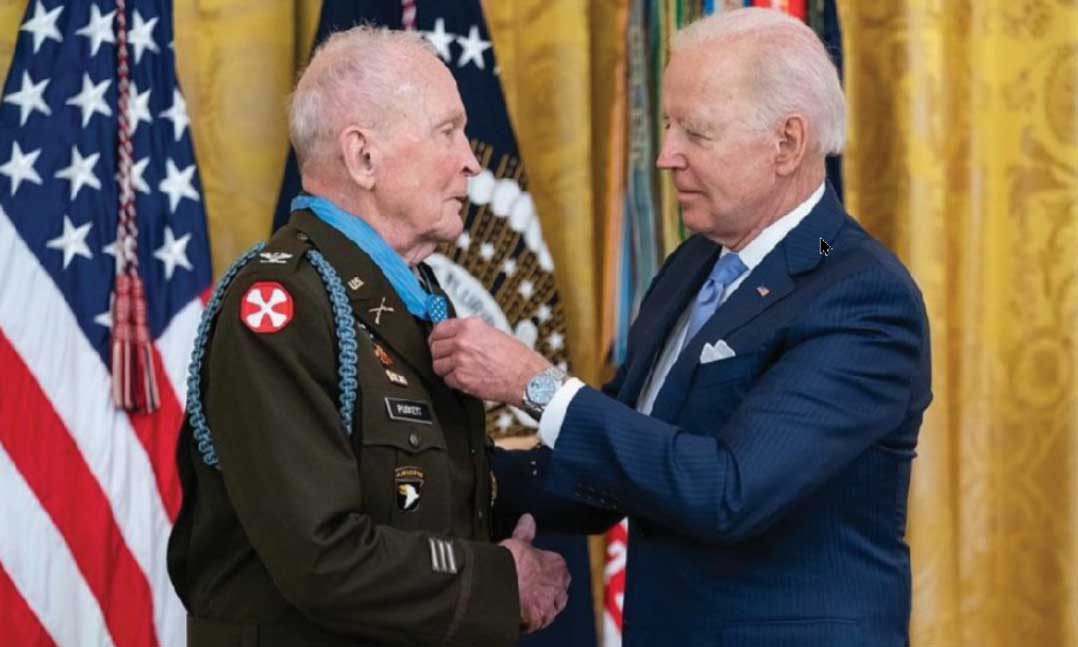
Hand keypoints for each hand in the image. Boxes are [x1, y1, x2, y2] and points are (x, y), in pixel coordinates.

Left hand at [430, 317, 551, 404]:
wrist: (527, 377)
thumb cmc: (516, 357)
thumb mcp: (492, 333)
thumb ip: (471, 333)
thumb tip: (455, 336)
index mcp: (470, 326)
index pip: (439, 328)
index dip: (436, 336)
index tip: (436, 341)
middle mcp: (463, 341)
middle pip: (435, 347)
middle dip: (440, 354)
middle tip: (447, 358)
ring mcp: (460, 361)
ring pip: (438, 365)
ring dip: (445, 368)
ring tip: (458, 369)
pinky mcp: (462, 379)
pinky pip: (447, 380)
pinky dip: (454, 381)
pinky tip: (466, 378)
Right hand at [499, 514, 569, 633]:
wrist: (502, 589)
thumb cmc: (512, 564)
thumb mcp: (518, 543)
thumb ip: (525, 532)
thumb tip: (528, 519)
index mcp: (557, 565)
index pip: (555, 566)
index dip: (540, 568)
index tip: (529, 570)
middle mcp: (560, 586)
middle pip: (555, 587)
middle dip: (543, 587)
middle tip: (524, 585)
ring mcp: (552, 605)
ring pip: (550, 604)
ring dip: (540, 602)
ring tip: (521, 599)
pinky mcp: (542, 620)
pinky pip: (540, 619)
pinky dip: (531, 616)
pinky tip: (519, 610)